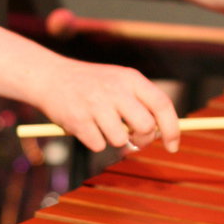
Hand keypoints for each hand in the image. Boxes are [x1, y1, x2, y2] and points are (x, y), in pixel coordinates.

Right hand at [37, 58, 180, 153]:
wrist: (51, 76)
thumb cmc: (92, 84)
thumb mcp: (119, 82)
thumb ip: (140, 103)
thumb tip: (163, 134)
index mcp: (130, 78)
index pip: (162, 104)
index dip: (172, 129)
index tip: (172, 146)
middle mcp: (116, 89)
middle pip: (146, 127)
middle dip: (142, 139)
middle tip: (133, 139)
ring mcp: (96, 104)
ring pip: (120, 140)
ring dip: (113, 139)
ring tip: (101, 124)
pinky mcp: (78, 119)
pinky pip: (98, 145)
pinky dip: (94, 141)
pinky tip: (85, 125)